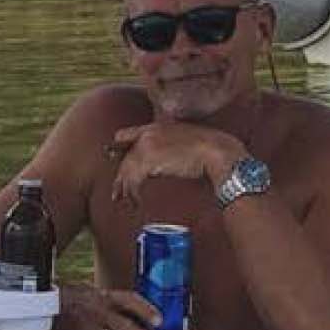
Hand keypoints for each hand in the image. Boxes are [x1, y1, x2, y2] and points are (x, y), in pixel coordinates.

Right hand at [55, 281, 165, 329]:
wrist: (47, 307)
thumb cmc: (73, 299)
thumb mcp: (94, 291)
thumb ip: (115, 302)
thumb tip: (141, 316)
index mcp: (103, 296)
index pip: (129, 300)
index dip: (145, 310)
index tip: (160, 321)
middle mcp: (98, 311)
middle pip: (127, 327)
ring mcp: (90, 329)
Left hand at [108, 121, 238, 206]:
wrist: (217, 151)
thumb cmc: (211, 150)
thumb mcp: (188, 140)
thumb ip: (173, 146)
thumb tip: (166, 163)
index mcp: (157, 127)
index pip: (126, 134)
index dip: (119, 148)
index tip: (112, 157)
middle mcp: (148, 134)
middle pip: (125, 156)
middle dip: (120, 176)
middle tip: (117, 192)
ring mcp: (148, 146)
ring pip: (127, 169)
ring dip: (125, 188)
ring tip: (127, 202)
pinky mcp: (150, 161)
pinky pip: (134, 179)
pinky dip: (133, 193)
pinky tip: (136, 202)